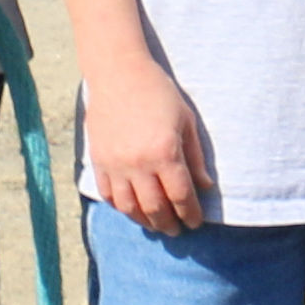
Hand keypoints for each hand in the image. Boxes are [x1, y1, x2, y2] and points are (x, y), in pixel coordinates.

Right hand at [89, 57, 212, 235]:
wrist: (118, 73)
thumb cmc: (158, 92)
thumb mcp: (186, 120)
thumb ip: (195, 156)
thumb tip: (205, 186)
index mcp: (164, 152)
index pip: (180, 196)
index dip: (190, 213)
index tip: (195, 223)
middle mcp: (138, 163)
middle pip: (155, 208)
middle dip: (169, 224)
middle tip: (177, 230)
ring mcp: (115, 164)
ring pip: (130, 207)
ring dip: (145, 221)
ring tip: (156, 225)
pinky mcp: (98, 161)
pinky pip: (108, 194)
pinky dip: (121, 208)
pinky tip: (132, 210)